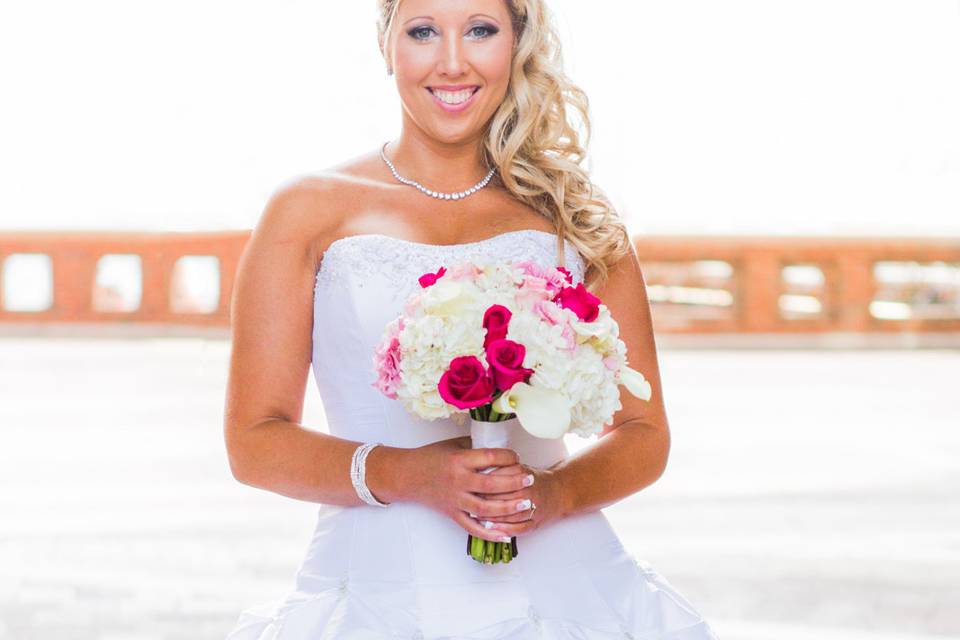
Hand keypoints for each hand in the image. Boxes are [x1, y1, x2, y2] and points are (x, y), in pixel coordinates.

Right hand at [403, 436, 532, 543]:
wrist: (407, 475)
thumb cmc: (430, 457)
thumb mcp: (453, 446)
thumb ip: (475, 448)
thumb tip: (499, 448)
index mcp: (459, 460)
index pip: (489, 457)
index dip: (507, 456)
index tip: (516, 456)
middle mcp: (458, 481)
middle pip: (492, 483)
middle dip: (514, 482)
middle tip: (529, 479)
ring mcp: (455, 500)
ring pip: (486, 508)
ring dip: (508, 507)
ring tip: (525, 503)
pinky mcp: (452, 513)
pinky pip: (472, 527)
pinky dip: (489, 533)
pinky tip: (506, 534)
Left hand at [467, 463, 564, 537]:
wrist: (558, 491)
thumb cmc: (533, 479)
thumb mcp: (519, 467)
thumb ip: (501, 468)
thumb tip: (479, 472)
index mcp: (523, 476)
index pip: (499, 481)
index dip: (482, 486)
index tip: (470, 486)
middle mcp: (530, 492)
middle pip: (502, 499)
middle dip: (484, 502)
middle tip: (470, 502)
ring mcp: (534, 509)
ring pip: (509, 516)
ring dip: (492, 518)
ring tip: (476, 517)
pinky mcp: (535, 523)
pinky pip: (518, 529)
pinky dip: (504, 530)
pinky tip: (492, 529)